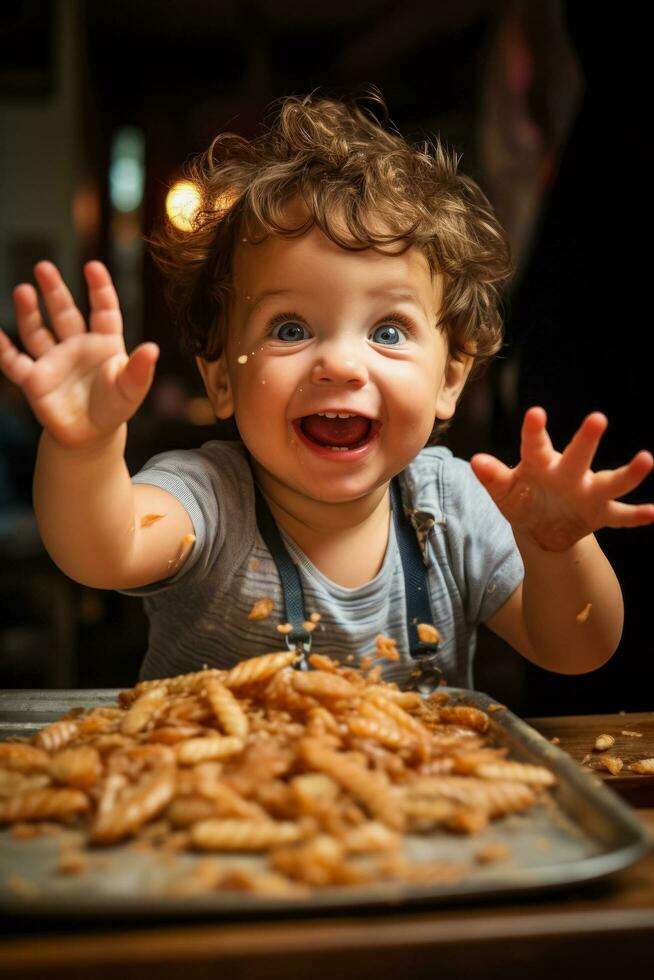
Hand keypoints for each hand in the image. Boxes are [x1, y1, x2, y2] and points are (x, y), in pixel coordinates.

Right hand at [0, 261, 158, 448]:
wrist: (90, 436)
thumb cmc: (114, 408)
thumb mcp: (131, 389)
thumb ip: (140, 370)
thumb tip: (153, 349)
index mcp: (104, 343)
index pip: (103, 310)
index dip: (99, 289)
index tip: (93, 267)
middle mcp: (76, 346)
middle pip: (64, 312)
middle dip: (54, 290)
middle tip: (44, 267)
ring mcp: (53, 361)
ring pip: (38, 331)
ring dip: (29, 312)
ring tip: (23, 290)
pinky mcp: (34, 380)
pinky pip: (14, 362)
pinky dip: (3, 349)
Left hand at [470, 407, 653, 550]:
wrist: (540, 525)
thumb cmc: (521, 497)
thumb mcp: (504, 490)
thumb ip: (493, 476)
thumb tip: (475, 461)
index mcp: (541, 464)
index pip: (535, 445)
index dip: (534, 431)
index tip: (535, 413)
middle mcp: (569, 473)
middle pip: (578, 456)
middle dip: (586, 440)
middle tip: (597, 419)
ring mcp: (587, 493)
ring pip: (610, 482)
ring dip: (628, 473)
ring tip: (646, 459)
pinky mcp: (600, 513)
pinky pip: (622, 515)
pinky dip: (638, 515)